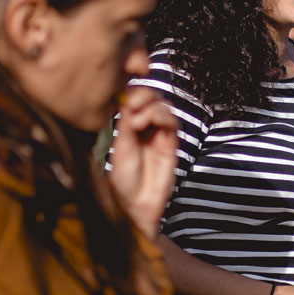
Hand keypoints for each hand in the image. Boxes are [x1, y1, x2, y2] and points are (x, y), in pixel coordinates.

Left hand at [107, 86, 178, 236]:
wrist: (136, 203)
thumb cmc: (124, 178)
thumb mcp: (121, 146)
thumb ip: (127, 123)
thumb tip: (127, 98)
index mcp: (130, 126)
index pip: (135, 99)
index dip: (132, 92)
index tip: (123, 96)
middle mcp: (146, 128)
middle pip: (152, 98)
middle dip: (143, 95)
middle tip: (131, 103)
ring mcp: (160, 135)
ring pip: (164, 107)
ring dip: (151, 106)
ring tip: (137, 121)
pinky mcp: (171, 143)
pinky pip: (172, 123)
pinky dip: (161, 116)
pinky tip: (148, 122)